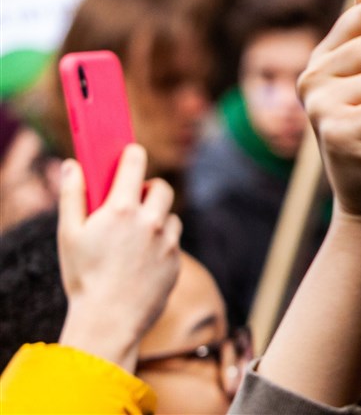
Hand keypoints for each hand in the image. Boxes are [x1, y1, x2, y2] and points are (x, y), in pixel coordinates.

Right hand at [56, 145, 180, 372]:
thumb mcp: (68, 235)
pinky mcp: (177, 260)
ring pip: (169, 215)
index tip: (129, 155)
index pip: (136, 162)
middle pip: (160, 187)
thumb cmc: (83, 277)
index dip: (132, 155)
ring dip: (156, 217)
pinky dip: (161, 243)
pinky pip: (173, 241)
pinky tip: (141, 258)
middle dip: (147, 189)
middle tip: (132, 200)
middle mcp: (151, 221)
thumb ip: (72, 195)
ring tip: (134, 234)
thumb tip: (71, 165)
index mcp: (122, 209)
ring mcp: (167, 241)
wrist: (108, 321)